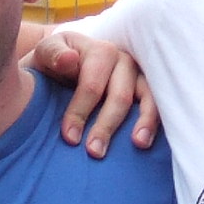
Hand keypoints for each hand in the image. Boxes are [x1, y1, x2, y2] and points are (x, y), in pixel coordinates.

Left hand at [28, 26, 159, 155]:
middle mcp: (123, 61)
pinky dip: (156, 122)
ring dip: (144, 122)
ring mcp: (139, 76)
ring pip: (147, 98)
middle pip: (120, 95)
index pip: (92, 85)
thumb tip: (69, 59)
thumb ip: (52, 54)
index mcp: (99, 51)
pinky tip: (148, 141)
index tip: (69, 137)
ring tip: (139, 144)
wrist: (63, 68)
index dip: (81, 112)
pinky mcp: (148, 90)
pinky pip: (158, 105)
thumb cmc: (53, 63)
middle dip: (107, 125)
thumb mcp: (45, 53)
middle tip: (94, 152)